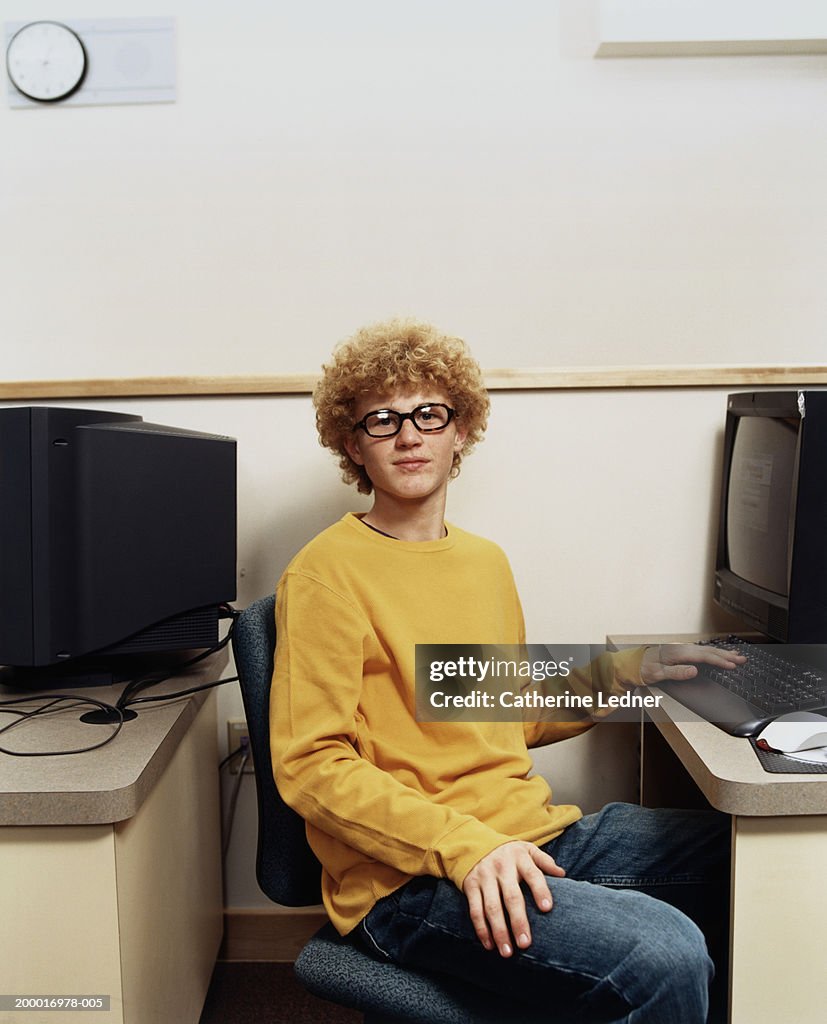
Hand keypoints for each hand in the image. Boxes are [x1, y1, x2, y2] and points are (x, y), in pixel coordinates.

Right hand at [462, 841, 564, 956]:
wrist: (474, 843)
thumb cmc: (509, 853)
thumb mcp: (526, 849)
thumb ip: (544, 860)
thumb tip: (562, 873)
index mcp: (519, 857)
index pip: (533, 874)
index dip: (540, 890)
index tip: (547, 908)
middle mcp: (501, 866)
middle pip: (511, 896)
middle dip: (518, 921)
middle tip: (525, 944)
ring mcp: (484, 876)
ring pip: (491, 907)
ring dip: (499, 931)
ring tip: (507, 952)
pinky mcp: (470, 886)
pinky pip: (475, 910)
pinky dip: (482, 929)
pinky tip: (490, 945)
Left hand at [640, 643, 745, 684]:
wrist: (632, 663)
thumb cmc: (643, 669)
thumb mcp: (658, 674)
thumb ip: (677, 672)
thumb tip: (694, 671)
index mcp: (677, 653)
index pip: (704, 656)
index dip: (719, 661)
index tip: (732, 665)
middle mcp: (681, 649)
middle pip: (708, 651)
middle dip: (726, 656)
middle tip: (742, 660)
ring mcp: (681, 649)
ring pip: (706, 650)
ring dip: (722, 653)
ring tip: (737, 656)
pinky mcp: (681, 652)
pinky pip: (701, 651)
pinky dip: (713, 652)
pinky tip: (719, 654)